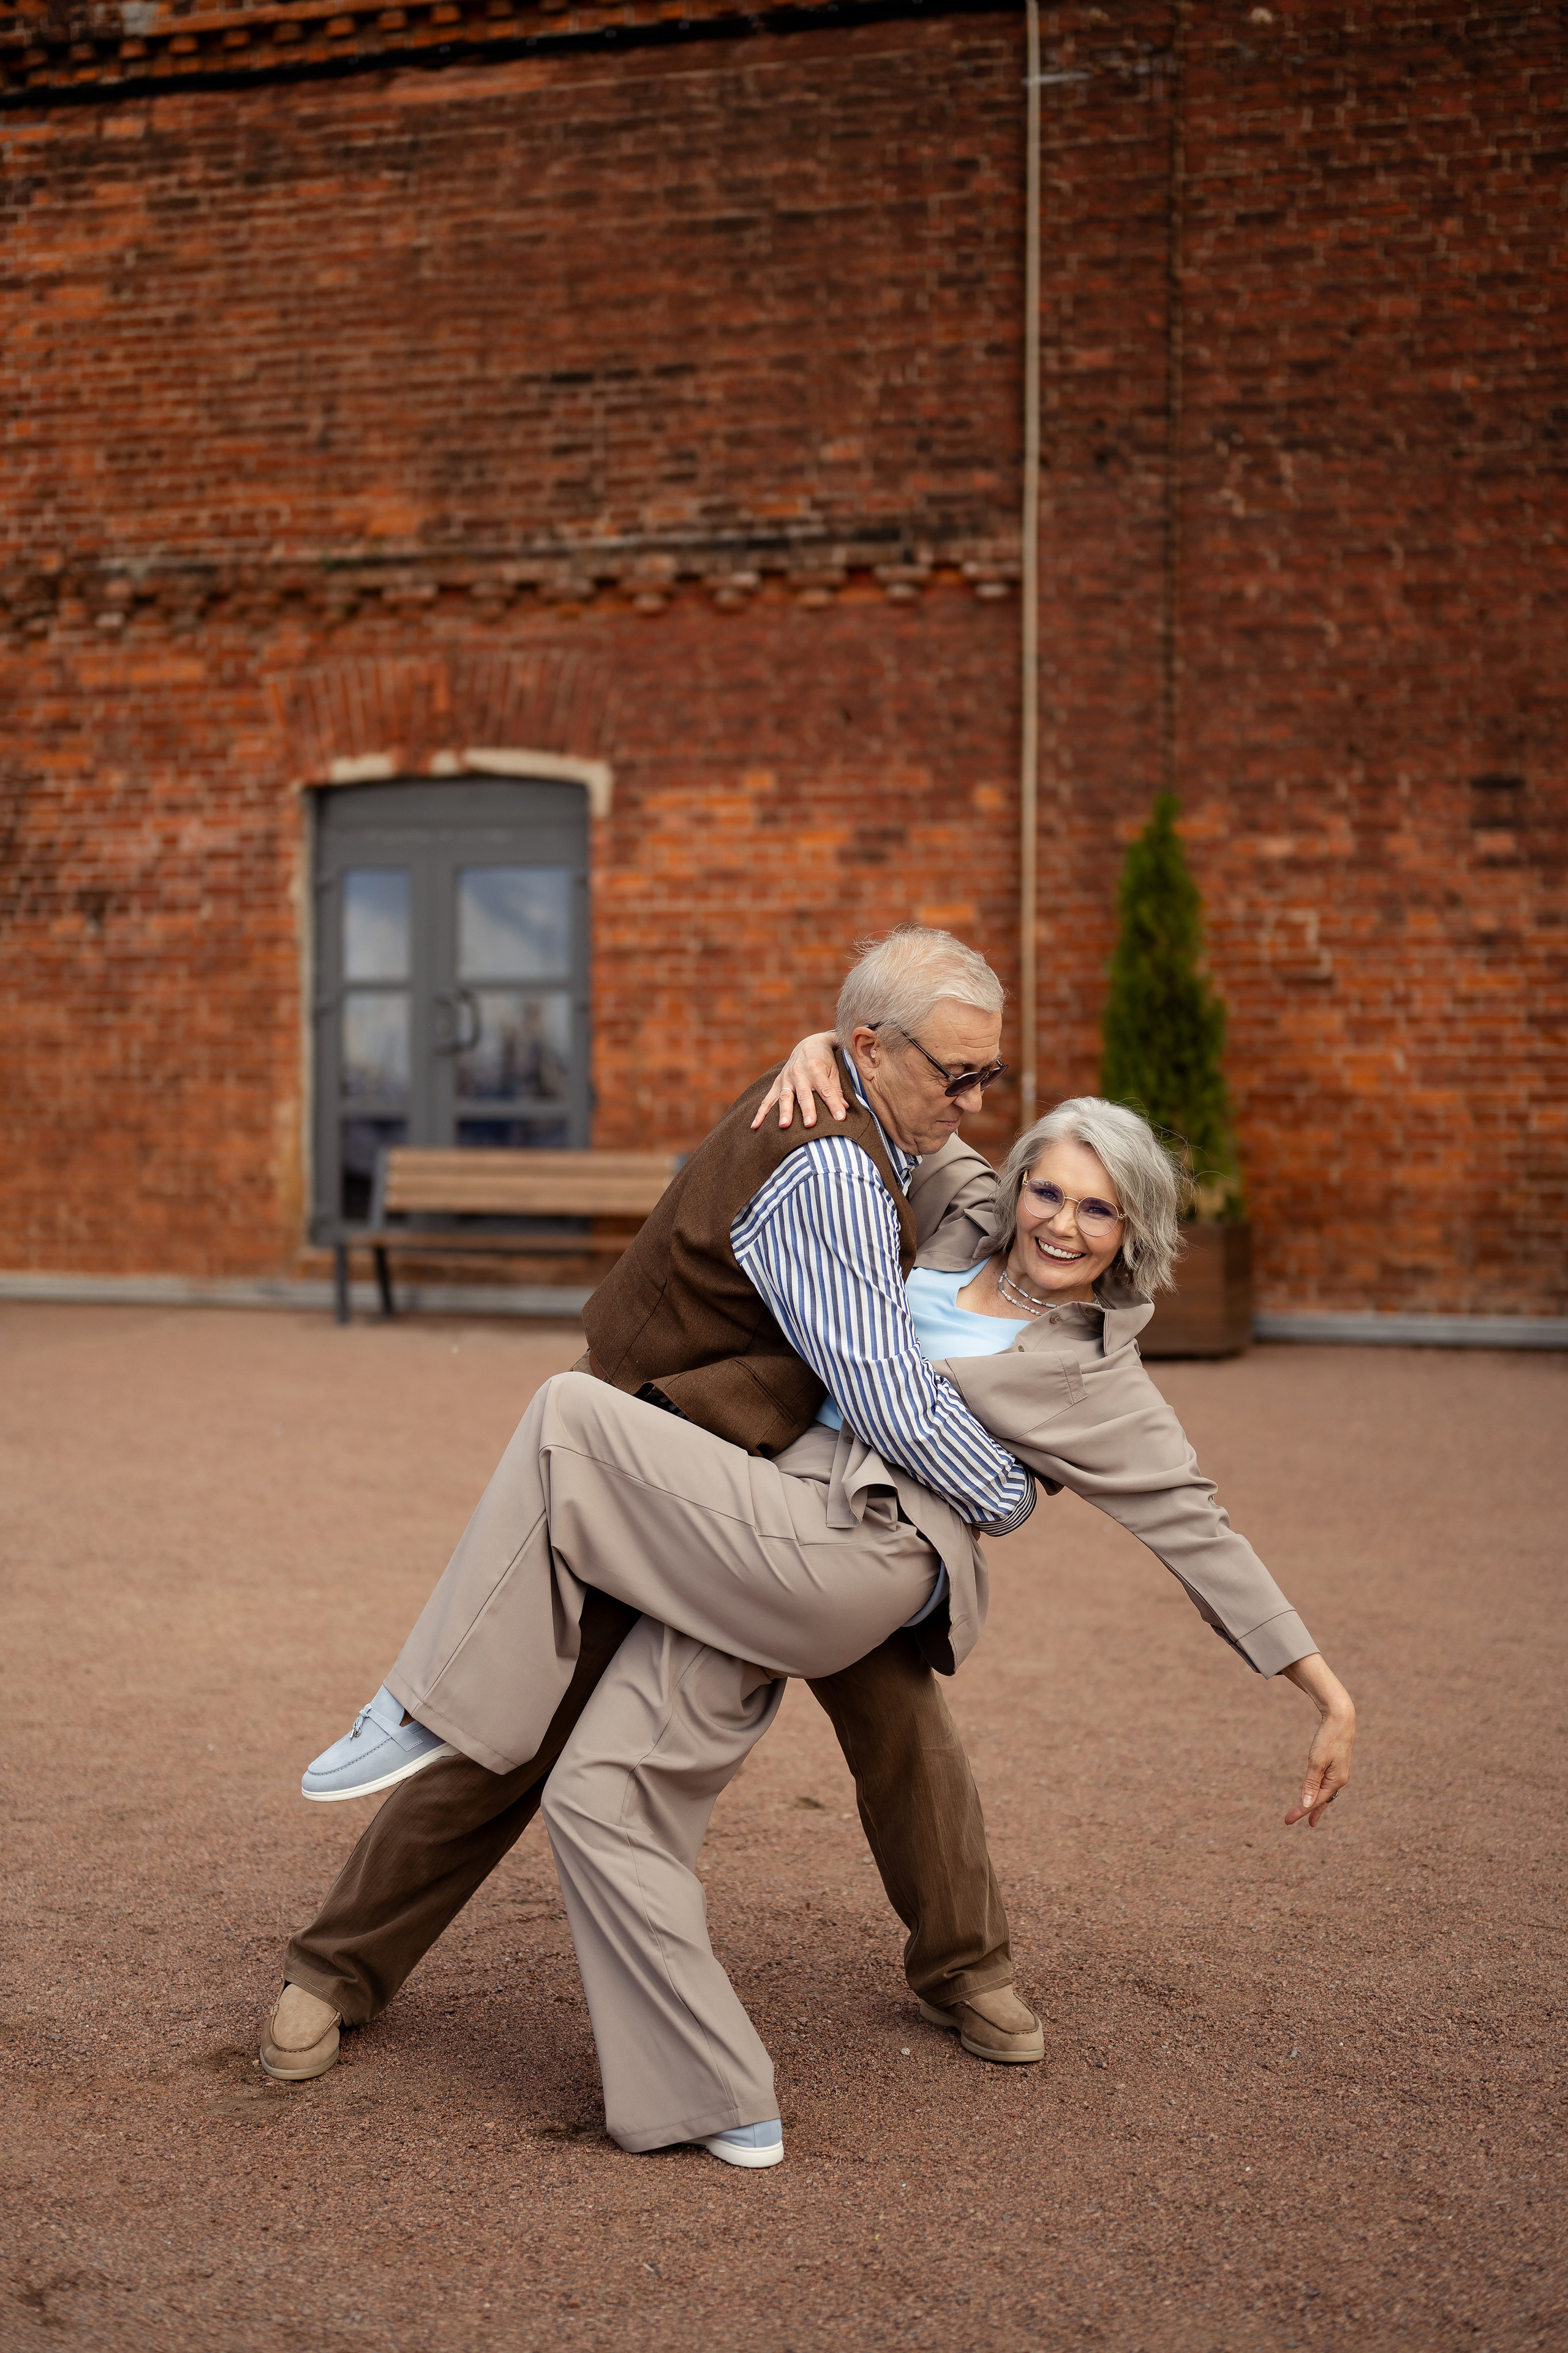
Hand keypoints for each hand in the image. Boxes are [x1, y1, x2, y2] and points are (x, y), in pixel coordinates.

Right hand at [750, 1030, 846, 1129]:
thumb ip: (838, 1090)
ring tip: (784, 1126)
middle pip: (804, 1094)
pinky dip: (761, 1113)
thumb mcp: (835, 1071)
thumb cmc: (826, 1061)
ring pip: (784, 1097)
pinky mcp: (777, 1083)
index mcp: (816, 1068)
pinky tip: (755, 1126)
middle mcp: (799, 1073)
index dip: (834, 1104)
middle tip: (809, 1124)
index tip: (840, 1118)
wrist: (809, 1044)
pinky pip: (767, 1099)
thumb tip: (844, 1109)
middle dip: (807, 1109)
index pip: (827, 1090)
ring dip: (784, 1111)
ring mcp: (786, 1078)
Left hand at [1279, 1653, 1354, 1827]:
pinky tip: (1319, 1792)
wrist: (1341, 1718)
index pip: (1316, 1801)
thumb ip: (1311, 1783)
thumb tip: (1307, 1804)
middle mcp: (1340, 1779)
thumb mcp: (1316, 1761)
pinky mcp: (1337, 1764)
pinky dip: (1322, 1791)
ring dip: (1318, 1803)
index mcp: (1336, 1780)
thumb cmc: (1328, 1738)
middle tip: (1303, 1824)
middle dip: (1312, 1811)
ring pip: (1326, 1792)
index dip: (1301, 1811)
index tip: (1287, 1820)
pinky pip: (1328, 1783)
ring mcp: (1339, 1772)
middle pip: (1324, 1800)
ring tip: (1311, 1813)